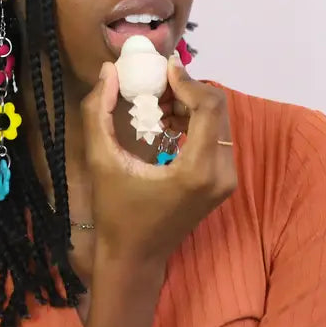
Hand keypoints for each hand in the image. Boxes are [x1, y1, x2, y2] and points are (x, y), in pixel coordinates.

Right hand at [80, 57, 237, 264]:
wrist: (135, 257)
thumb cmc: (115, 212)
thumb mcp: (100, 160)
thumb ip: (99, 112)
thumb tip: (109, 71)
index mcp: (198, 169)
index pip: (209, 105)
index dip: (187, 80)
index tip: (161, 69)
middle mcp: (222, 173)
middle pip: (217, 109)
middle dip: (186, 90)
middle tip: (154, 86)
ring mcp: (226, 179)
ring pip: (218, 121)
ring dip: (190, 105)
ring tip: (156, 105)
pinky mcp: (222, 182)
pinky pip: (215, 137)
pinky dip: (194, 122)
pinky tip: (166, 124)